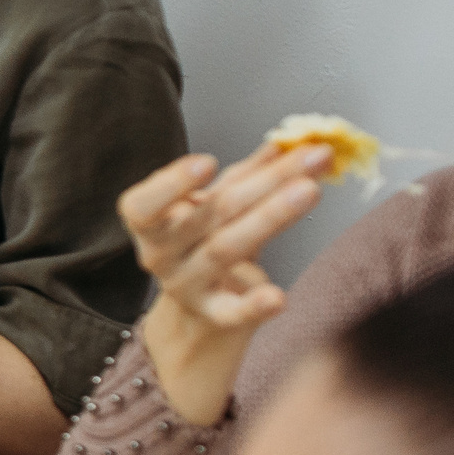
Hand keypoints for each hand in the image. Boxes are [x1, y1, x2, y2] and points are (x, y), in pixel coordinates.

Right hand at [122, 142, 324, 423]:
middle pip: (211, 214)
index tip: (208, 162)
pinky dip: (255, 305)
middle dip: (265, 182)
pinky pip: (233, 311)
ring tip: (310, 192)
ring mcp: (186, 285)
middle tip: (311, 159)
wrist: (196, 305)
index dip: (172, 183)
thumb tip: (288, 141)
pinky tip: (278, 297)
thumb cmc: (202, 242)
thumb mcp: (214, 205)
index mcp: (150, 223)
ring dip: (271, 218)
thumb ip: (248, 173)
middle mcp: (161, 254)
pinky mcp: (213, 313)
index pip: (144, 205)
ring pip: (227, 249)